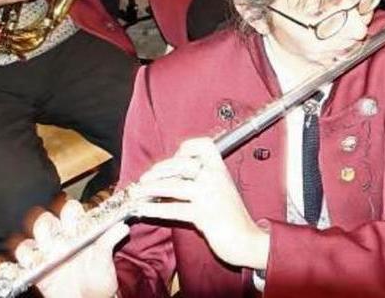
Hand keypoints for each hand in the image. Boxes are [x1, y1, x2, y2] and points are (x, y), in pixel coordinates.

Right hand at [17, 199, 126, 297]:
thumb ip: (108, 242)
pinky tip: (34, 261)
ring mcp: (47, 250)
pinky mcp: (35, 265)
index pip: (70, 209)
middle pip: (47, 218)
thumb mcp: (105, 262)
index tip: (73, 220)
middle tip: (56, 236)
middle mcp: (61, 237)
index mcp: (78, 230)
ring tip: (46, 249)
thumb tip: (122, 227)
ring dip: (37, 237)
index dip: (69, 212)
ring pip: (33, 232)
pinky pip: (23, 253)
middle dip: (48, 223)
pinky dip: (24, 254)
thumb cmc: (98, 281)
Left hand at [135, 138, 269, 269]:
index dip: (184, 149)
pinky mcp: (203, 215)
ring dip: (150, 190)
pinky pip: (173, 209)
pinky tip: (143, 210)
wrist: (248, 239)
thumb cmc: (232, 216)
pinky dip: (154, 209)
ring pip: (173, 186)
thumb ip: (203, 180)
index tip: (173, 159)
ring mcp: (209, 195)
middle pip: (180, 164)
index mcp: (220, 168)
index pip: (202, 145)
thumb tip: (172, 176)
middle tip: (144, 179)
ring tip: (136, 194)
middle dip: (158, 171)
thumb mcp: (221, 190)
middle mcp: (215, 177)